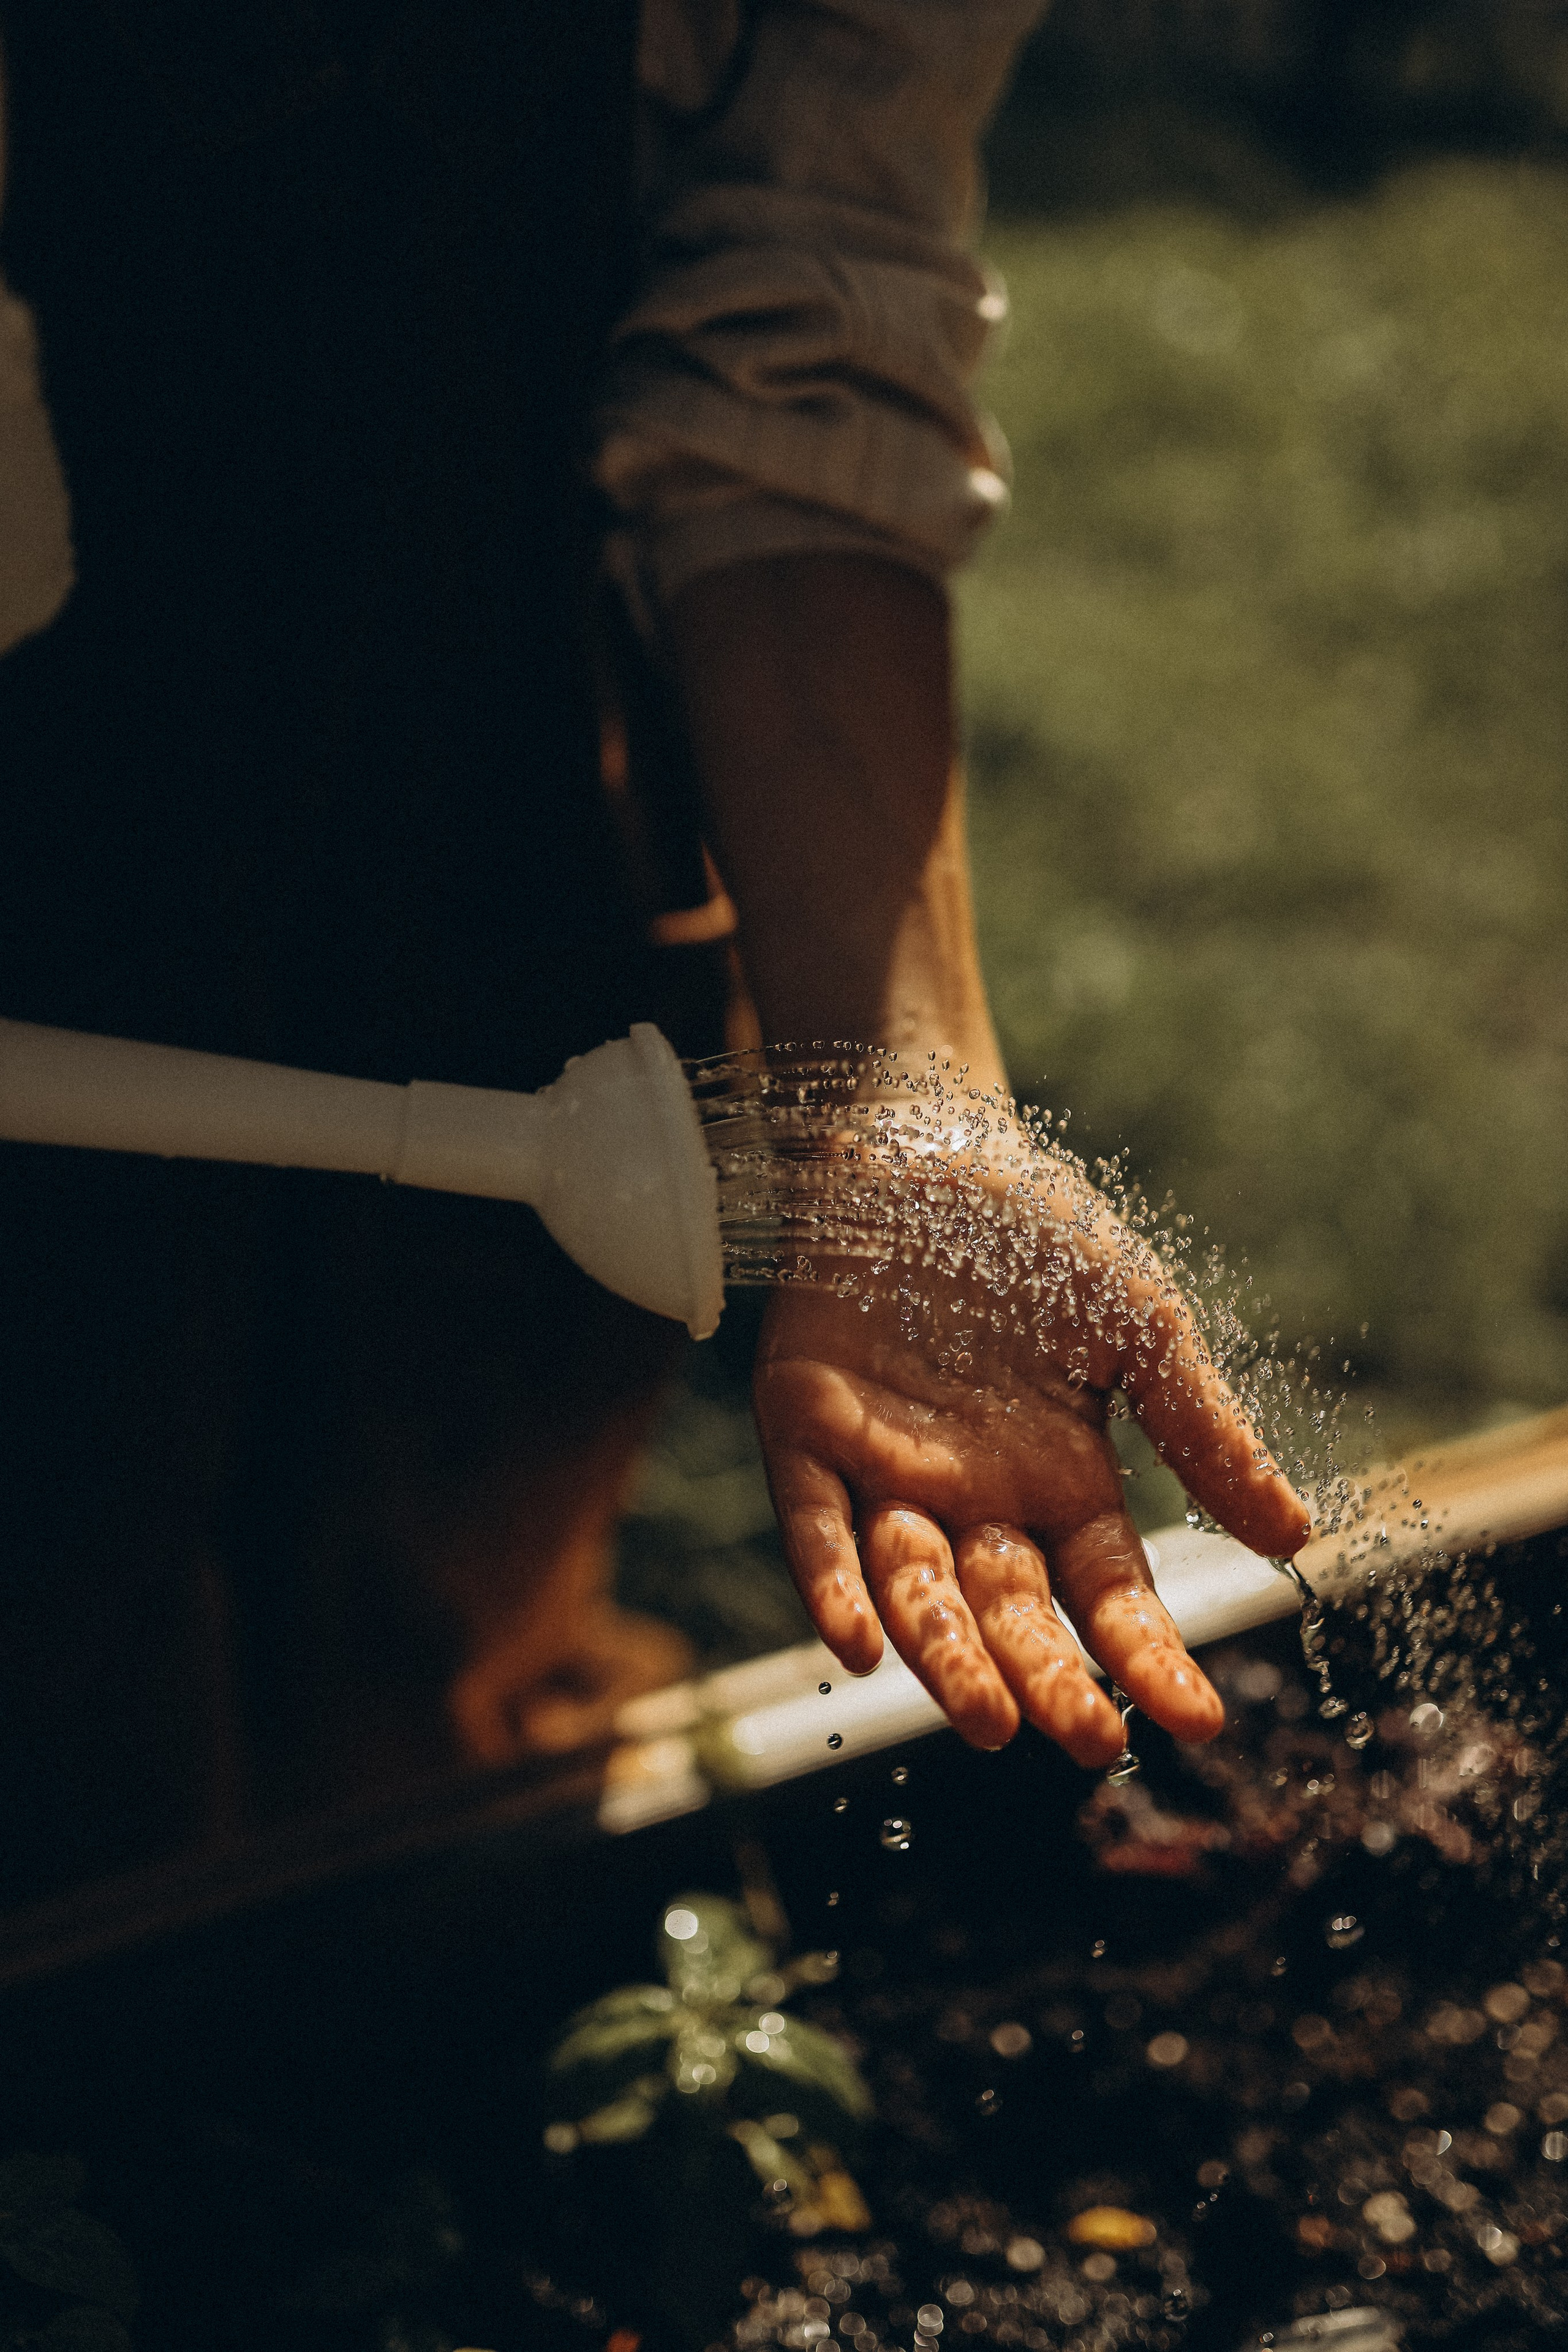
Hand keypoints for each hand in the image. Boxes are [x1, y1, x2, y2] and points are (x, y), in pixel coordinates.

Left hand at [751, 1152, 1310, 1768]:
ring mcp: (885, 1469)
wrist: (929, 1136)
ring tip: (988, 1722)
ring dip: (946, 1657)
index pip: (1109, 1595)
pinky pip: (812, 1524)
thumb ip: (1206, 1432)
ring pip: (914, 1588)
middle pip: (1012, 1612)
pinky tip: (857, 1649)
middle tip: (1086, 1742)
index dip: (1149, 1658)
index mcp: (1060, 1483)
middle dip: (1048, 1680)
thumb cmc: (1041, 1230)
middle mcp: (972, 1498)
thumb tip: (1294, 1540)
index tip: (1197, 1721)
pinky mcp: (804, 1426)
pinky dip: (831, 1586)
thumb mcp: (1143, 1328)